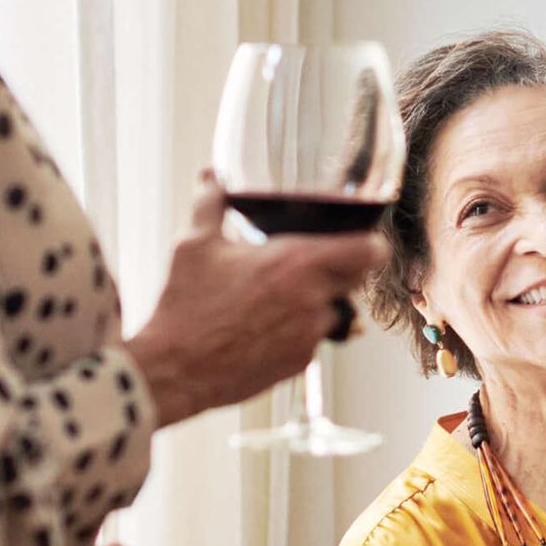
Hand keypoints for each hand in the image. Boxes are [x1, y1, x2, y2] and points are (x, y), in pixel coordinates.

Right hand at [125, 173, 384, 426]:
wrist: (174, 370)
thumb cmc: (184, 305)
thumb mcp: (194, 245)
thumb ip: (210, 203)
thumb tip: (210, 175)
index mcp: (296, 263)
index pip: (369, 251)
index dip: (371, 244)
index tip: (360, 239)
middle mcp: (313, 299)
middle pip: (356, 280)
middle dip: (340, 270)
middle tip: (309, 265)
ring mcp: (309, 336)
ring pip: (334, 311)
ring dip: (317, 303)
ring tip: (276, 299)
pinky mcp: (300, 364)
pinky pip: (314, 340)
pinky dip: (298, 331)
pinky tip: (264, 326)